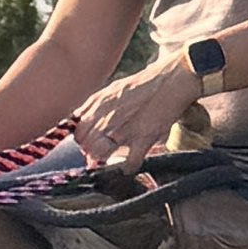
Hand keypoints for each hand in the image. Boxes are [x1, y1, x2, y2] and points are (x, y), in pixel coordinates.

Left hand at [68, 57, 196, 169]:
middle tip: (102, 150)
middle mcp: (106, 118)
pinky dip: (128, 168)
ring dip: (104, 159)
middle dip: (90, 150)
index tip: (90, 141)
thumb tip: (79, 118)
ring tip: (112, 156)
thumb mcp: (113, 89)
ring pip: (99, 155)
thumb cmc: (144, 84)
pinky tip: (130, 165)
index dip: (82, 139)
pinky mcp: (142, 139)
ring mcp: (123, 130)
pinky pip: (128, 164)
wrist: (170, 80)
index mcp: (97, 104)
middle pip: (84, 145)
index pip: (77, 131)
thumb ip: (95, 105)